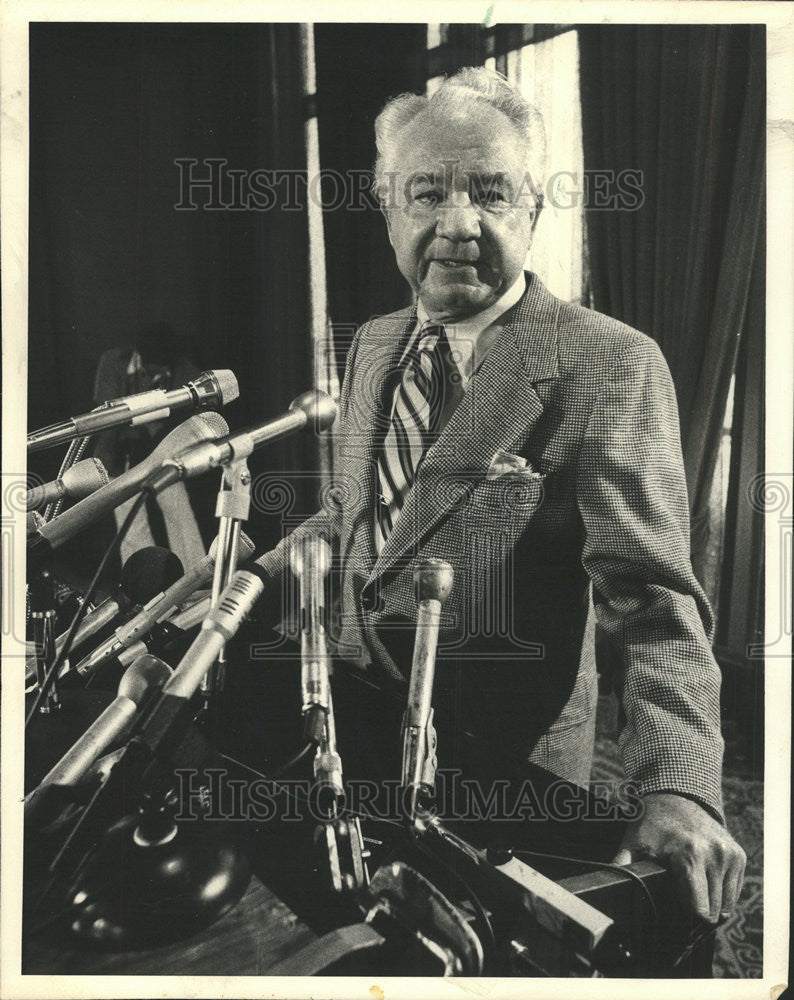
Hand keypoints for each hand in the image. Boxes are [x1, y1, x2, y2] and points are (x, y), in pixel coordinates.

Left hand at [612, 792, 745, 922]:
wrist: (674, 797)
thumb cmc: (651, 824)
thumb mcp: (632, 844)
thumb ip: (621, 867)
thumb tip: (605, 888)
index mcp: (689, 854)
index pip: (700, 909)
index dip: (687, 920)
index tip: (676, 916)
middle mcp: (714, 854)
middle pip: (714, 911)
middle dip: (698, 914)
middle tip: (680, 903)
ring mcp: (729, 854)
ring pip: (727, 905)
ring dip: (712, 906)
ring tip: (691, 892)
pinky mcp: (739, 855)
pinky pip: (734, 891)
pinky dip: (722, 894)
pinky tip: (704, 882)